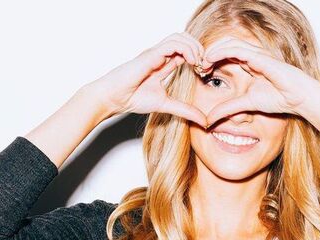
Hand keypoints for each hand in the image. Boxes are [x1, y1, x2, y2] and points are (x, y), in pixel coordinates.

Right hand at [84, 32, 206, 125]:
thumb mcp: (166, 105)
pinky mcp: (151, 54)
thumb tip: (204, 121)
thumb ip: (185, 110)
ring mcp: (156, 53)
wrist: (114, 98)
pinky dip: (186, 49)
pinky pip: (172, 44)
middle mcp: (160, 55)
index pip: (186, 51)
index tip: (205, 72)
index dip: (199, 58)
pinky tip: (192, 62)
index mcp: (164, 63)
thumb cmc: (133, 99)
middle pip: (185, 38)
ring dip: (194, 47)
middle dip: (200, 49)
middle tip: (205, 66)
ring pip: (180, 37)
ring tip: (199, 63)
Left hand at [200, 35, 319, 126]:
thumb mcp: (246, 104)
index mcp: (248, 64)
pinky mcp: (259, 56)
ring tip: (200, 63)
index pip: (224, 56)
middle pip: (223, 46)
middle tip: (196, 66)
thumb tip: (209, 120)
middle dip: (208, 54)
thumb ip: (228, 109)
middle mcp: (250, 56)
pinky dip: (220, 52)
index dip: (210, 61)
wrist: (298, 98)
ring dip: (211, 51)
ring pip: (227, 43)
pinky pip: (236, 49)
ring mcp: (255, 54)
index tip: (199, 73)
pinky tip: (209, 59)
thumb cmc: (279, 98)